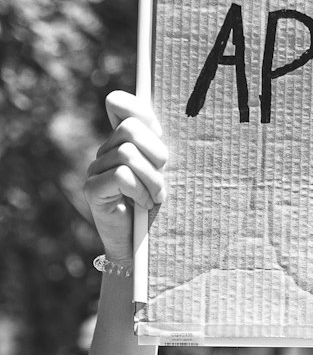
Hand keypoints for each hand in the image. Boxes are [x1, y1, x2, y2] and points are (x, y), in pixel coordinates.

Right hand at [84, 93, 167, 262]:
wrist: (141, 250)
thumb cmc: (160, 210)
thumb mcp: (167, 175)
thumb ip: (164, 149)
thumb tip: (179, 123)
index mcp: (123, 142)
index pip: (119, 103)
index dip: (139, 110)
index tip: (159, 133)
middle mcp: (105, 152)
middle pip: (130, 129)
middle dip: (156, 153)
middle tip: (164, 177)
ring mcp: (95, 170)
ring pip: (127, 153)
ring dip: (152, 178)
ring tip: (157, 197)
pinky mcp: (92, 189)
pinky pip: (121, 175)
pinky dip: (139, 190)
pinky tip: (143, 205)